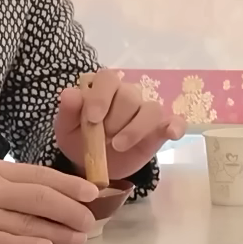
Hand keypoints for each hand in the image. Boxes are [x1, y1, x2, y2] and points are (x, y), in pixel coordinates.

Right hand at [0, 160, 98, 243]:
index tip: (93, 193)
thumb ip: (6, 182)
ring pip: (28, 222)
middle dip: (72, 210)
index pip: (40, 175)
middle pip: (41, 198)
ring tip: (79, 239)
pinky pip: (4, 243)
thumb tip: (44, 192)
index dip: (70, 185)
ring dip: (58, 232)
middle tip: (91, 221)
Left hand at [54, 69, 184, 180]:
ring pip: (151, 109)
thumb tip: (69, 93)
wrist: (94, 165)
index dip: (101, 97)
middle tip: (103, 140)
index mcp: (103, 88)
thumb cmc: (79, 140)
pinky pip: (176, 121)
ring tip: (118, 146)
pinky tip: (171, 134)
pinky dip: (175, 126)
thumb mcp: (66, 129)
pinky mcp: (160, 129)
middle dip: (115, 120)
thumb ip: (67, 111)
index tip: (93, 119)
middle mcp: (127, 95)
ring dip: (136, 129)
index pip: (108, 78)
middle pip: (129, 96)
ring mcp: (145, 112)